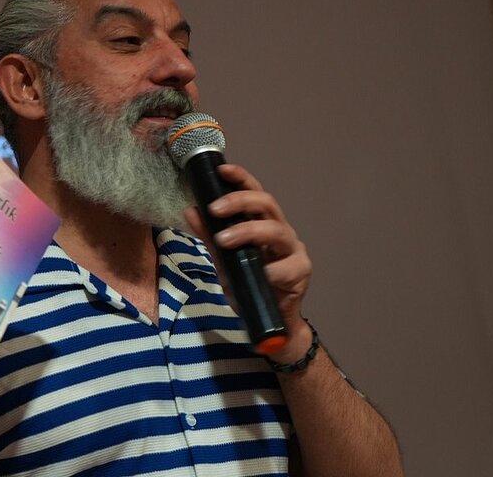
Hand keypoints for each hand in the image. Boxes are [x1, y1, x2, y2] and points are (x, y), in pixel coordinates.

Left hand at [183, 163, 312, 361]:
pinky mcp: (302, 271)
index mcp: (262, 224)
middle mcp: (280, 231)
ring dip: (249, 232)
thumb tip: (190, 211)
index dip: (241, 178)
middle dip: (240, 201)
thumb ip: (210, 238)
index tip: (221, 169)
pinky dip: (269, 270)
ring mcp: (294, 250)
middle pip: (267, 204)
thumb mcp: (223, 262)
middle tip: (214, 208)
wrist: (270, 322)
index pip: (254, 193)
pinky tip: (258, 275)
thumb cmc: (249, 287)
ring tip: (224, 239)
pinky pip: (286, 267)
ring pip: (277, 231)